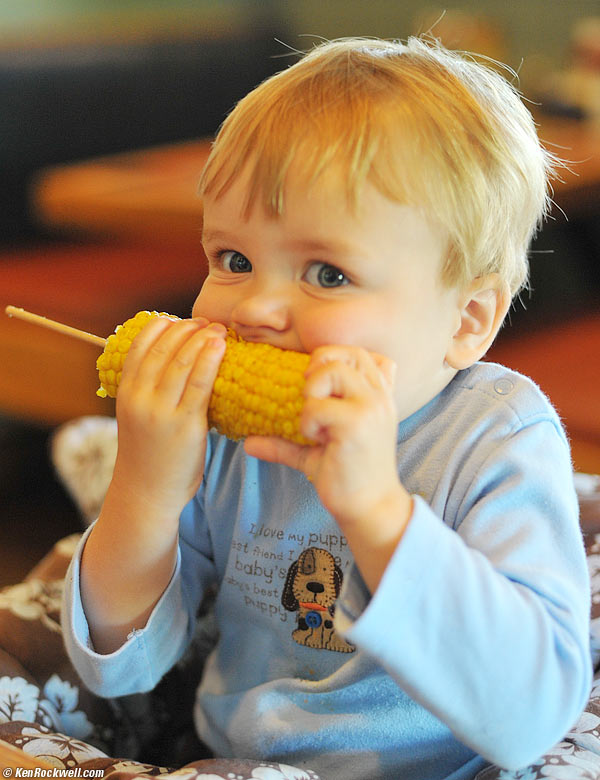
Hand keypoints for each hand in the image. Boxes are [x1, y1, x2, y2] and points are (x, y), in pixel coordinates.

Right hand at [111, 316, 225, 519]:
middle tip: (207, 321)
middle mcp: (139, 399)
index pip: (139, 346)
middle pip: (163, 349)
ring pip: (181, 362)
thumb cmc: (149, 454)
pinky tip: (220, 346)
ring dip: (201, 339)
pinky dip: (210, 360)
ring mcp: (161, 412)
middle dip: (186, 328)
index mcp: (126, 392)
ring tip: (218, 330)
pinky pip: (199, 385)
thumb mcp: (137, 416)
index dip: (162, 326)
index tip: (180, 319)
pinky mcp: (185, 426)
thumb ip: (150, 389)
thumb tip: (178, 360)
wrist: (146, 494)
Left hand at [245, 345, 407, 523]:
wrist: (368, 508)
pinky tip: (314, 439)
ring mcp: (371, 408)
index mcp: (378, 395)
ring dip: (311, 394)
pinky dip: (306, 421)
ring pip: (331, 371)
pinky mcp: (356, 424)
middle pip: (347, 353)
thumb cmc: (347, 475)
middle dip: (318, 368)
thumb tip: (248, 442)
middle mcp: (379, 396)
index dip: (332, 358)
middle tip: (308, 398)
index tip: (315, 383)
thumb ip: (287, 439)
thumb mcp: (318, 449)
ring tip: (311, 421)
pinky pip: (317, 406)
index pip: (360, 353)